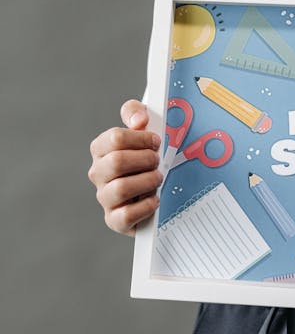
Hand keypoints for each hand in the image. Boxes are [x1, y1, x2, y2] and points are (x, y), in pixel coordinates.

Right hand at [88, 100, 162, 235]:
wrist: (152, 190)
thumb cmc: (145, 156)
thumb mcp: (142, 129)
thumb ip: (136, 113)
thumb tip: (139, 120)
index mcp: (101, 149)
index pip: (115, 138)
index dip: (141, 138)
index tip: (155, 141)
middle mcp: (98, 173)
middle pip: (117, 162)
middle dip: (145, 159)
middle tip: (157, 161)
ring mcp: (104, 197)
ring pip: (121, 188)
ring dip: (147, 182)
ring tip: (157, 179)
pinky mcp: (114, 219)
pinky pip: (125, 215)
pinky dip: (145, 206)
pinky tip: (154, 199)